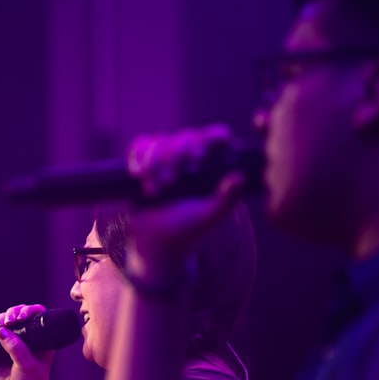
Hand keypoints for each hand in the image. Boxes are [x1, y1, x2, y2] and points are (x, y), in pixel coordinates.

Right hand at [0, 303, 54, 379]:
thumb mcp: (27, 366)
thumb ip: (16, 348)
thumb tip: (2, 331)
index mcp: (44, 341)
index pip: (38, 317)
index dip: (29, 311)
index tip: (20, 317)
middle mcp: (30, 341)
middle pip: (20, 317)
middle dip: (12, 314)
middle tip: (8, 321)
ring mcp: (14, 347)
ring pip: (6, 325)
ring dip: (0, 319)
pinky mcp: (0, 354)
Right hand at [126, 125, 247, 277]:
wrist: (153, 243)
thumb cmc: (186, 232)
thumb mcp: (208, 218)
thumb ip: (227, 200)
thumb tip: (241, 177)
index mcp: (213, 167)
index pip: (217, 137)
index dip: (209, 139)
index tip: (198, 158)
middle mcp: (192, 157)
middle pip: (185, 136)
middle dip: (174, 156)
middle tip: (170, 182)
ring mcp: (167, 157)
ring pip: (161, 140)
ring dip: (154, 163)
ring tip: (154, 191)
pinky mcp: (145, 161)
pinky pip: (141, 145)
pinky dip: (138, 157)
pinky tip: (138, 175)